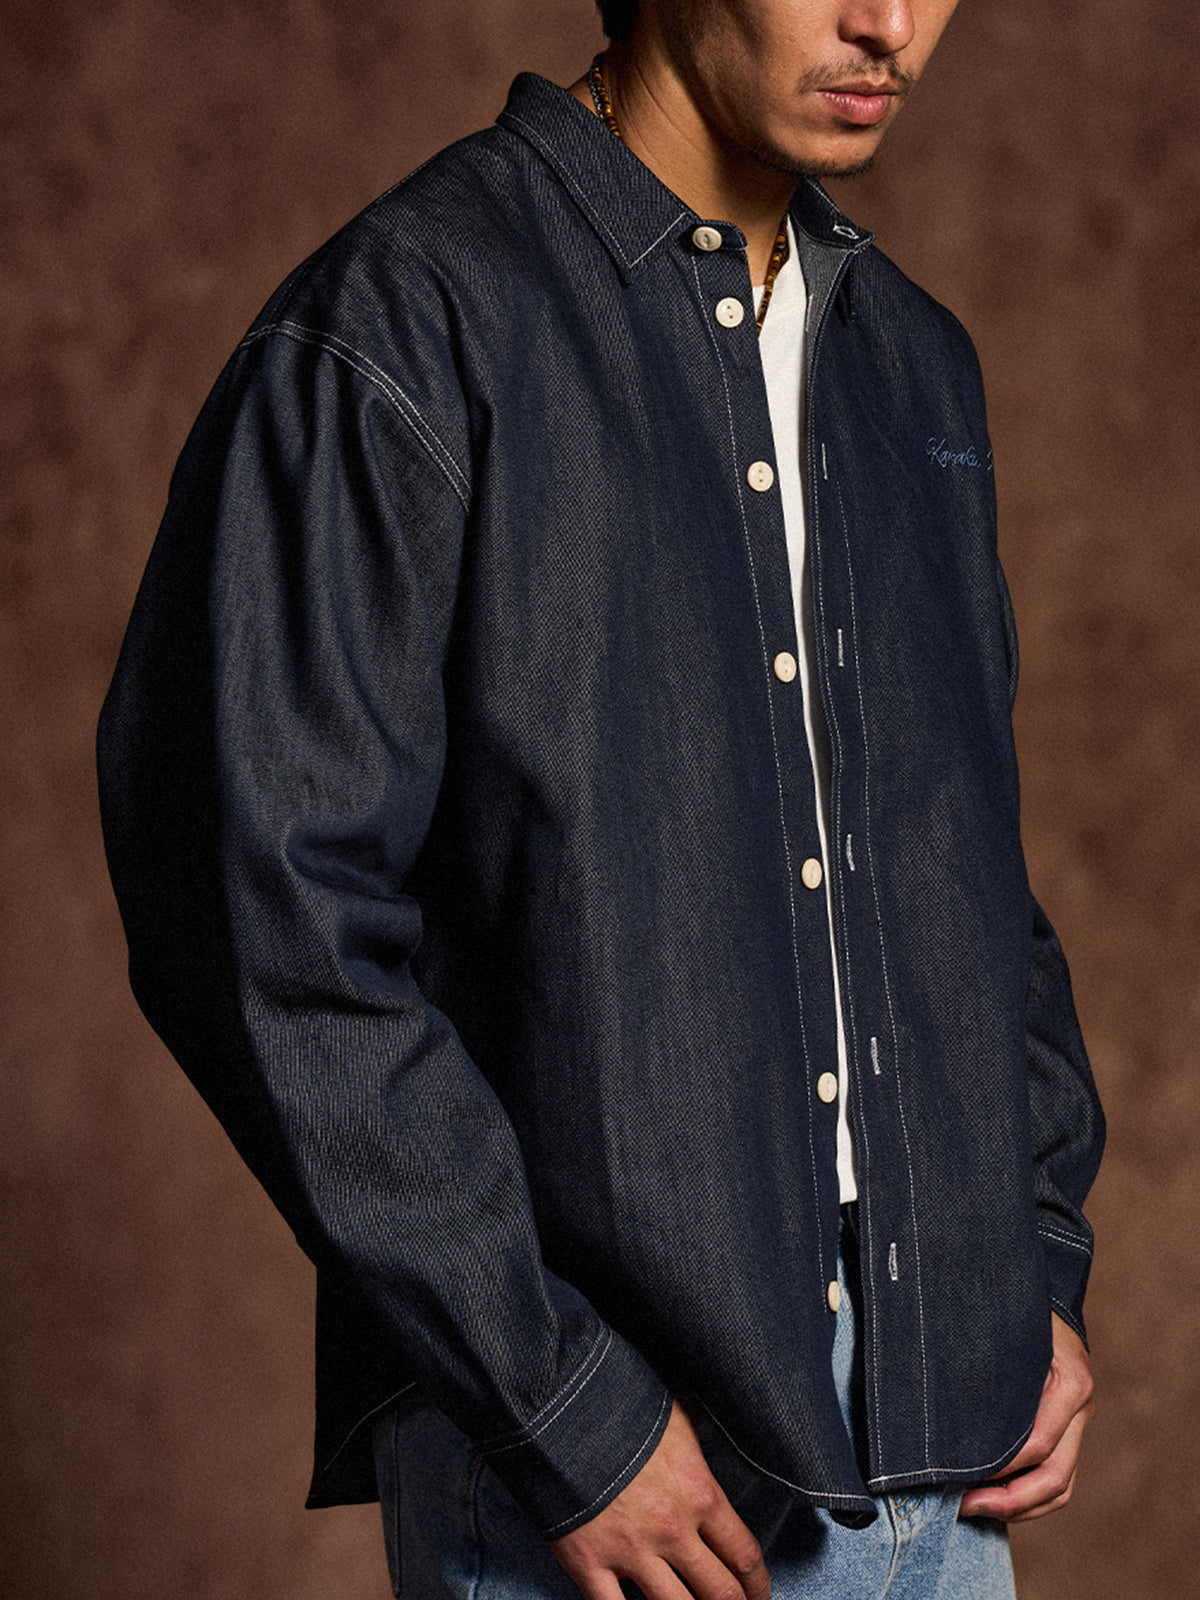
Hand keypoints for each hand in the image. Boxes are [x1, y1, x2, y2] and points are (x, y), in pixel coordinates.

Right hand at [550, 1401, 769, 1599]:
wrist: (561, 1407)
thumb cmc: (622, 1404)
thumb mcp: (676, 1413)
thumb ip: (697, 1441)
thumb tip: (711, 1436)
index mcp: (700, 1493)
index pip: (745, 1555)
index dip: (758, 1584)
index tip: (758, 1594)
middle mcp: (673, 1530)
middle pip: (720, 1593)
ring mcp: (631, 1551)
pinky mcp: (589, 1563)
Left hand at [959, 1313, 1094, 1521]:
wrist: (1047, 1288)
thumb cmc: (1017, 1302)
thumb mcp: (1005, 1326)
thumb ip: (986, 1364)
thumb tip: (940, 1409)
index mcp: (1070, 1382)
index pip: (1039, 1444)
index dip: (1001, 1469)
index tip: (959, 1476)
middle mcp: (1080, 1407)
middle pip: (1056, 1478)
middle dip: (1009, 1501)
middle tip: (962, 1504)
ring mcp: (1077, 1420)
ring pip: (1060, 1486)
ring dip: (1018, 1507)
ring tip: (972, 1506)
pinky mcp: (1067, 1426)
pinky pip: (1055, 1474)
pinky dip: (1025, 1494)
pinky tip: (989, 1493)